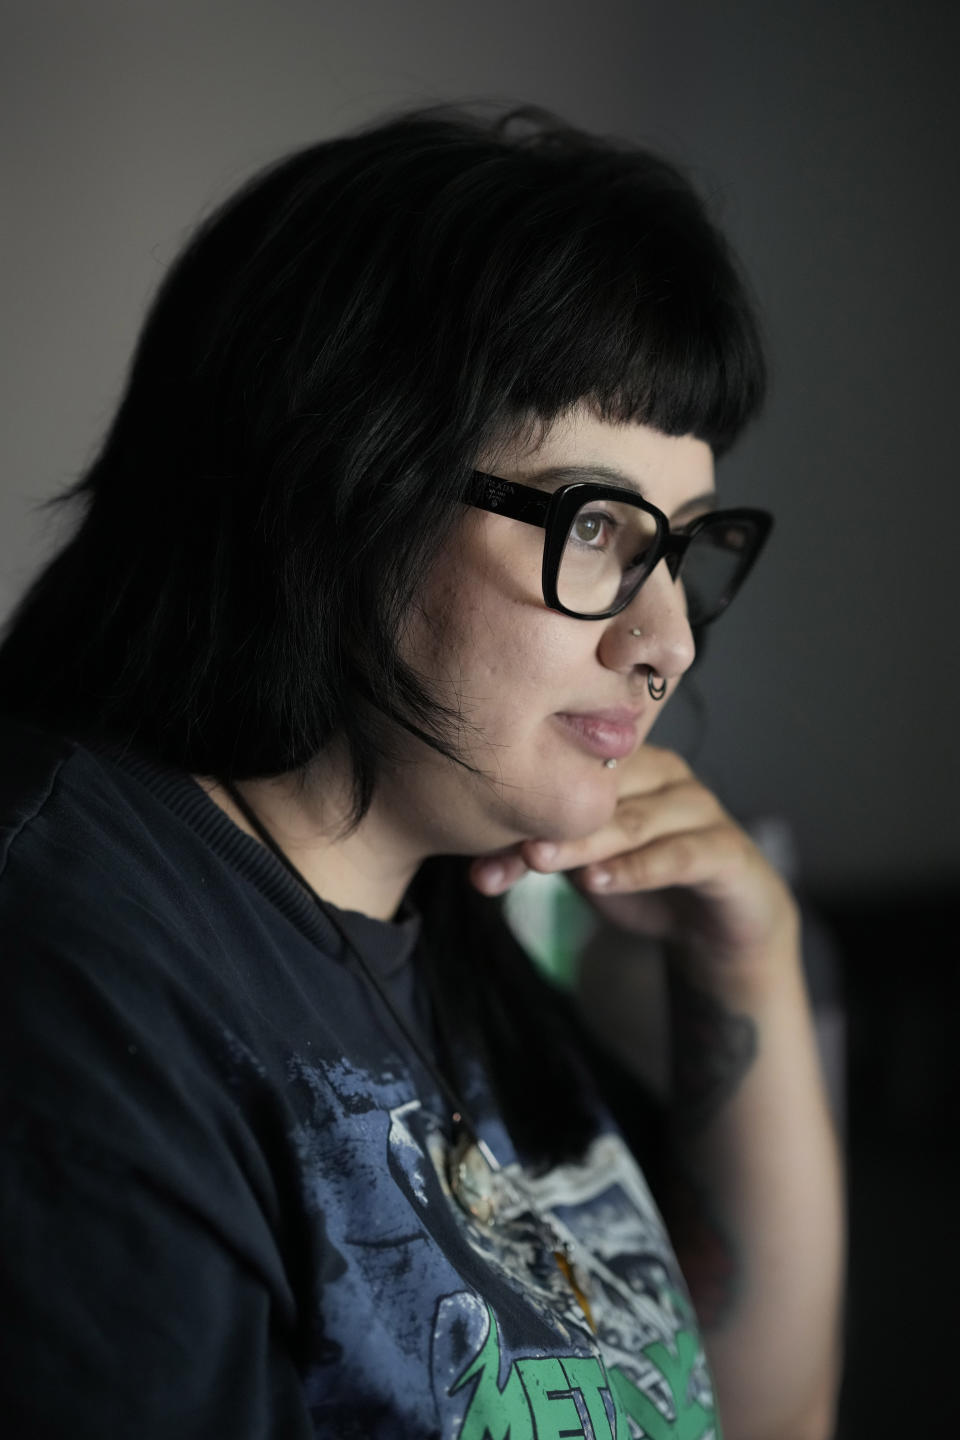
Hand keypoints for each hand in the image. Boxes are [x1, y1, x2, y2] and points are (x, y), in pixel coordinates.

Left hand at [469, 745, 797, 973]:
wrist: (718, 927)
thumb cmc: (645, 882)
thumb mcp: (587, 869)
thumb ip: (542, 858)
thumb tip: (478, 871)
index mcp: (632, 764)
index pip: (575, 771)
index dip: (528, 799)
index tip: (478, 832)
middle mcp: (668, 775)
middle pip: (602, 793)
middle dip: (549, 822)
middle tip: (507, 844)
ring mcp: (701, 808)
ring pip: (635, 821)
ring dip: (585, 842)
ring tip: (539, 859)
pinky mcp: (728, 850)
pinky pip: (679, 855)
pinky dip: (637, 869)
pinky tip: (599, 881)